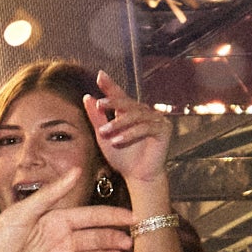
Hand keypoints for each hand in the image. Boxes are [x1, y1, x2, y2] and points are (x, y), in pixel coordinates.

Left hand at [0, 161, 130, 251]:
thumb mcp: (23, 213)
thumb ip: (51, 194)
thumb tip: (76, 170)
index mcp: (54, 222)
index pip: (90, 217)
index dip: (112, 217)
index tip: (133, 217)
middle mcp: (60, 243)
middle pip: (95, 239)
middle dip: (113, 239)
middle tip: (129, 241)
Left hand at [85, 70, 170, 191]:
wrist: (138, 176)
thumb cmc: (122, 157)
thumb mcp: (104, 137)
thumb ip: (97, 118)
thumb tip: (87, 97)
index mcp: (129, 111)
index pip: (119, 95)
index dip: (110, 85)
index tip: (100, 75)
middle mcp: (144, 112)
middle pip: (127, 102)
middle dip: (112, 103)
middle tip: (98, 105)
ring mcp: (156, 119)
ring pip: (136, 115)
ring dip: (118, 123)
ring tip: (104, 132)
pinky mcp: (164, 129)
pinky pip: (146, 128)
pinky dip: (130, 133)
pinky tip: (117, 140)